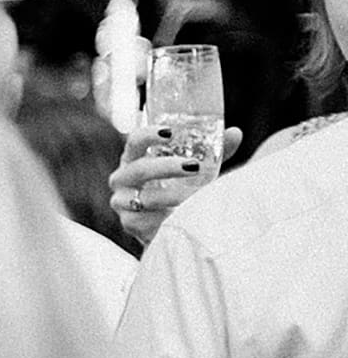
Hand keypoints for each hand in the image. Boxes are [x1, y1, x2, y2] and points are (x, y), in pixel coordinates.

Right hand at [109, 118, 243, 246]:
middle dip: (167, 167)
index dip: (149, 135)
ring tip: (193, 196)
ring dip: (171, 196)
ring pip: (144, 198)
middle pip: (139, 169)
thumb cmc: (178, 187)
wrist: (167, 225)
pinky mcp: (129, 223)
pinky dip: (165, 218)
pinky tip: (178, 216)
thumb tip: (235, 133)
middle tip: (194, 166)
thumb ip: (213, 152)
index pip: (135, 141)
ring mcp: (122, 201)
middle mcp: (123, 178)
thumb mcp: (196, 168)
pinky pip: (146, 220)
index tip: (170, 132)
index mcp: (134, 158)